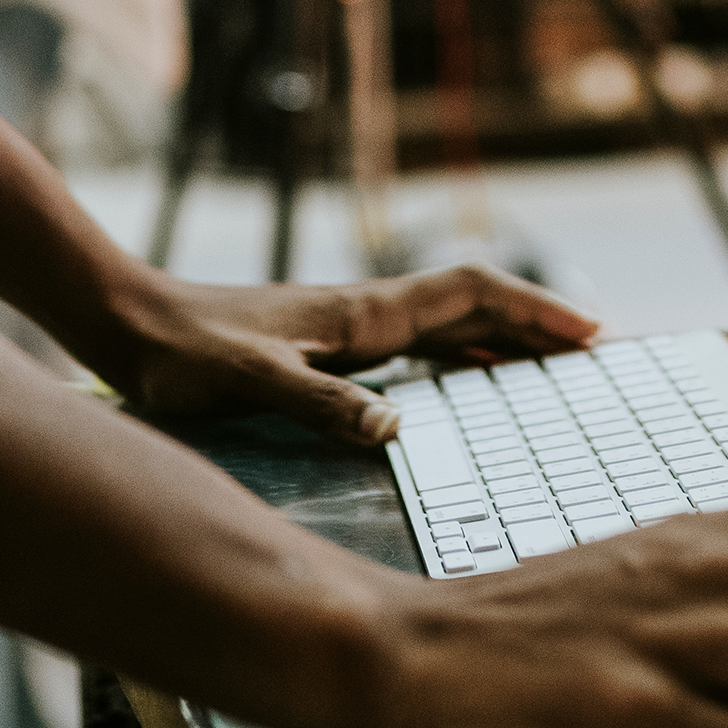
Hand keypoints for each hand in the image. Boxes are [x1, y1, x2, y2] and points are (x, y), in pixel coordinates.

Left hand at [107, 264, 596, 443]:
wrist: (126, 322)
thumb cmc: (182, 352)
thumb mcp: (251, 382)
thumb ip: (321, 403)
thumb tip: (397, 432)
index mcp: (362, 315)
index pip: (470, 294)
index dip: (534, 308)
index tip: (593, 331)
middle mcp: (365, 314)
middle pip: (474, 305)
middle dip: (537, 322)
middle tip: (600, 352)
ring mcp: (347, 328)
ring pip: (449, 324)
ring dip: (504, 338)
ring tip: (555, 366)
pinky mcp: (326, 346)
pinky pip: (418, 346)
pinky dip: (460, 356)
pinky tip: (468, 381)